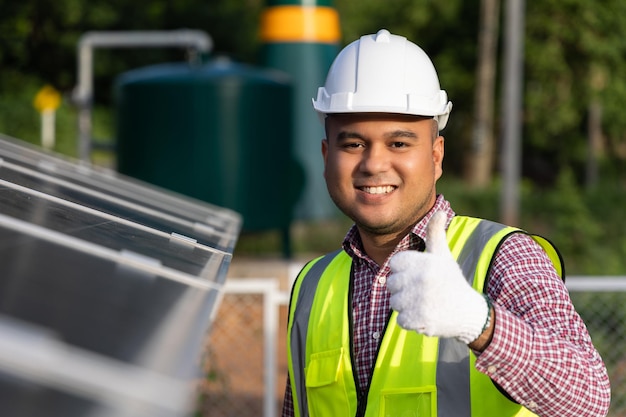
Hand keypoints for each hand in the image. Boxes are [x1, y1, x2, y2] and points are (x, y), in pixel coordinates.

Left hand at [387, 211, 488, 343]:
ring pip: (394, 303)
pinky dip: (411, 321)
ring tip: (425, 303)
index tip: (419, 275)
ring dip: (406, 306)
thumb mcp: (443, 255)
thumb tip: (440, 211)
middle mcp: (421, 279)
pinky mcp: (419, 320)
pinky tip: (426, 315)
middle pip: (391, 284)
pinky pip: (401, 320)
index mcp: (424, 262)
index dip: (404, 271)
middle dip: (403, 289)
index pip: (394, 264)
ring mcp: (420, 301)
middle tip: (422, 291)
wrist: (469, 313)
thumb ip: (436, 233)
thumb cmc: (451, 281)